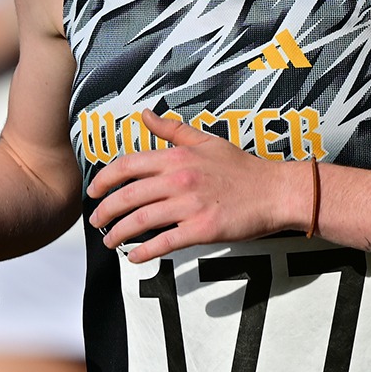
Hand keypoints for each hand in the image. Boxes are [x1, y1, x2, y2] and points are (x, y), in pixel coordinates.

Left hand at [85, 110, 309, 262]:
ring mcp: (190, 205)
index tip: (94, 191)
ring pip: (141, 220)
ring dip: (119, 233)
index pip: (128, 165)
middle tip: (96, 221)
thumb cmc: (243, 168)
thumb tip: (145, 115)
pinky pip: (164, 242)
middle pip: (128, 195)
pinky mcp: (202, 229)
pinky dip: (144, 251)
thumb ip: (172, 130)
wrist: (276, 191)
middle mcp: (179, 179)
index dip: (104, 179)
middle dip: (105, 211)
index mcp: (177, 157)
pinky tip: (134, 256)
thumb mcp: (206, 140)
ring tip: (109, 242)